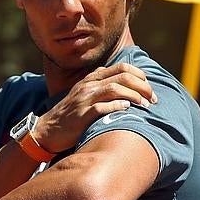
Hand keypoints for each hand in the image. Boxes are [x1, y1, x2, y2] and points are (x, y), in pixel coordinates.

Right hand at [33, 63, 156, 153]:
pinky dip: (117, 107)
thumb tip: (121, 82)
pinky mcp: (82, 115)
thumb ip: (100, 86)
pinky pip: (102, 107)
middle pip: (122, 77)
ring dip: (134, 96)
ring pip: (115, 89)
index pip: (122, 68)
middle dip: (143, 86)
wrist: (47, 130)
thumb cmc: (69, 115)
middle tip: (153, 99)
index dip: (140, 76)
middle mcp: (88, 86)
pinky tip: (127, 110)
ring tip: (145, 105)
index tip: (149, 88)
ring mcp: (84, 100)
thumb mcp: (83, 95)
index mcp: (91, 79)